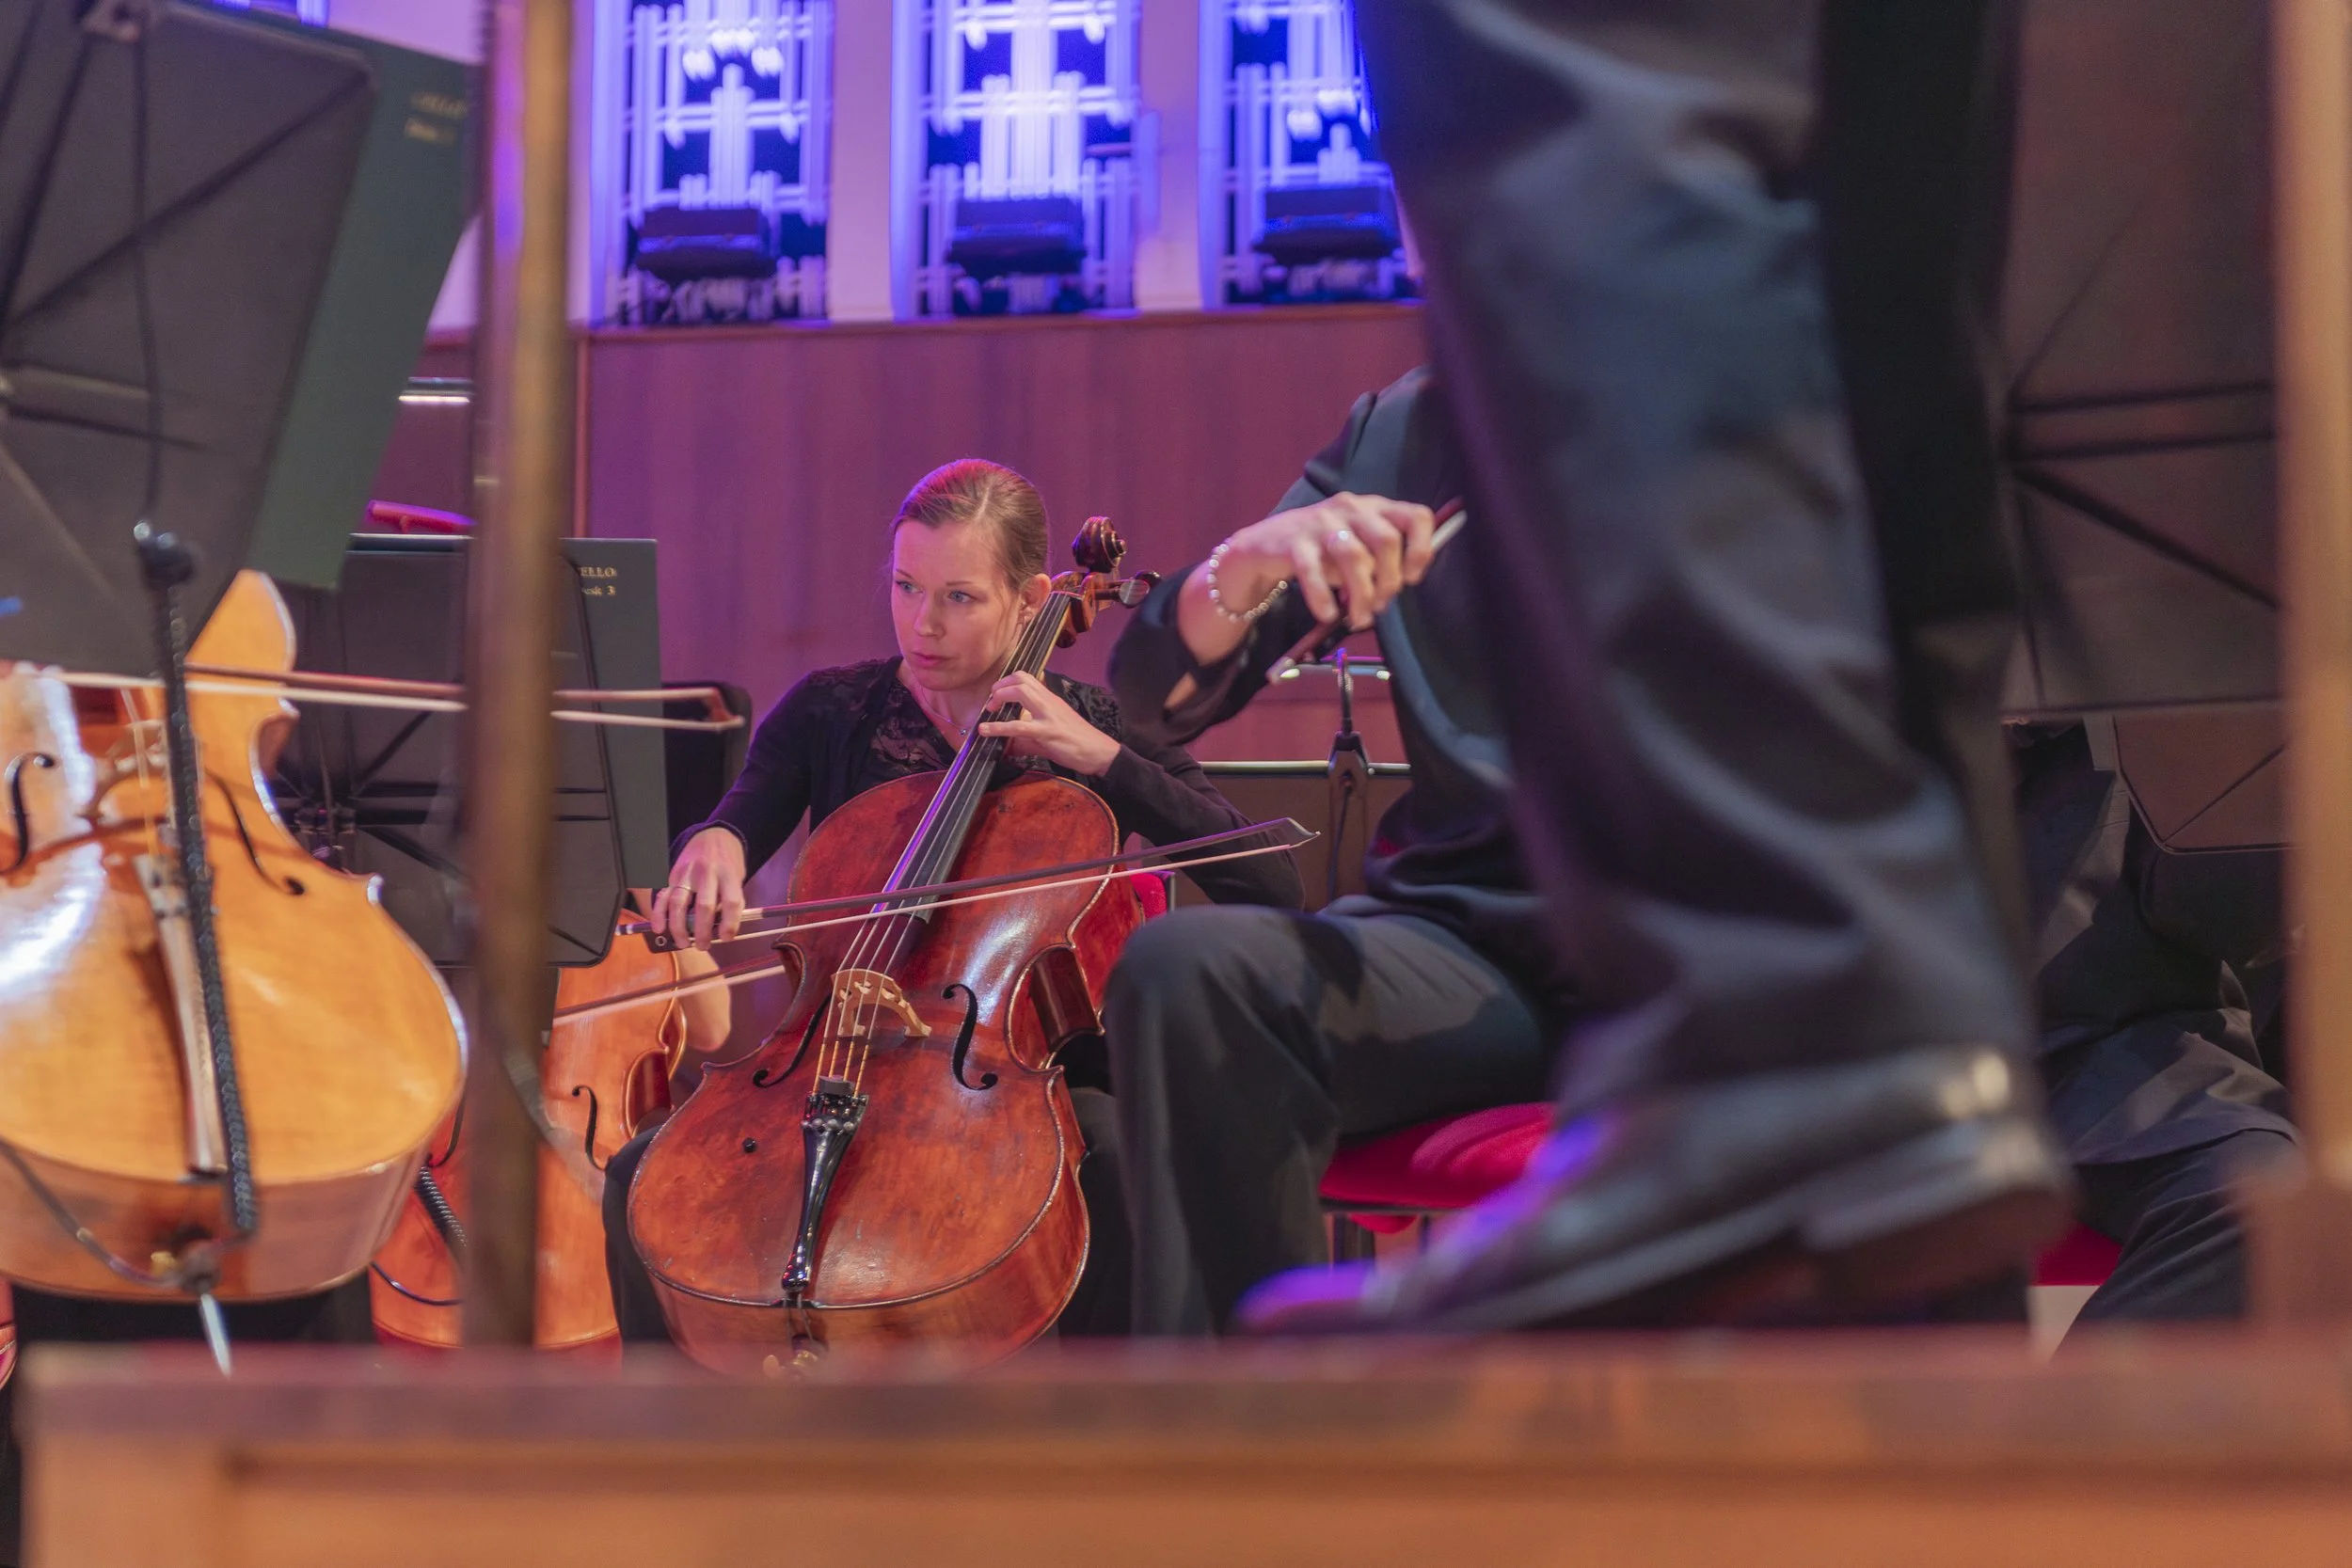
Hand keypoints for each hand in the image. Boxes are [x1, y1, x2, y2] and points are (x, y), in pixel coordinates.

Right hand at [651, 827, 746, 948]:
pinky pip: (662, 896)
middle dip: (701, 931)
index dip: (729, 924)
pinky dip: (658, 914)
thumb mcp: (737, 878)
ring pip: (679, 903)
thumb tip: (720, 930)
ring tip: (682, 942)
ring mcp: (687, 874)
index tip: (726, 938)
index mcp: (728, 874)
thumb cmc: (728, 863)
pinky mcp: (672, 875)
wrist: (713, 837)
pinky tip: (658, 928)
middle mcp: (707, 873)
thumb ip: (731, 900)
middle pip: (704, 906)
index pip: (731, 902)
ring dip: (679, 927)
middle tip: (702, 945)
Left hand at [976, 671, 1121, 776]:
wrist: (1099, 752)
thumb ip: (1031, 728)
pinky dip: (998, 727)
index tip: (997, 695)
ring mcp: (1048, 714)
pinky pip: (1019, 726)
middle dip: (1000, 686)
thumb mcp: (1053, 728)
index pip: (1026, 677)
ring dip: (999, 697)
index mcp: (1050, 698)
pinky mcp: (1047, 732)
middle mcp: (1048, 700)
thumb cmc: (1077, 741)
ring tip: (989, 710)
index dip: (1006, 682)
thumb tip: (1008, 741)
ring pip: (1020, 692)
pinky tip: (985, 731)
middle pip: (1021, 678)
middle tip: (991, 703)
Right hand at [1213, 492, 1437, 631]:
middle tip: (1381, 606)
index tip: (1412, 579)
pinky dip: (1323, 597)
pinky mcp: (1294, 541)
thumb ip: (1379, 562)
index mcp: (1374, 507)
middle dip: (1389, 581)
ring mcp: (1321, 522)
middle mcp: (1351, 508)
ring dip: (1362, 594)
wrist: (1265, 545)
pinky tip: (1328, 614)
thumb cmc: (1321, 550)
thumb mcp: (1357, 547)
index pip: (1416, 516)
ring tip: (1359, 618)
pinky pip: (1313, 571)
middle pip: (1387, 540)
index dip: (1421, 550)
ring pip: (1354, 556)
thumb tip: (1396, 590)